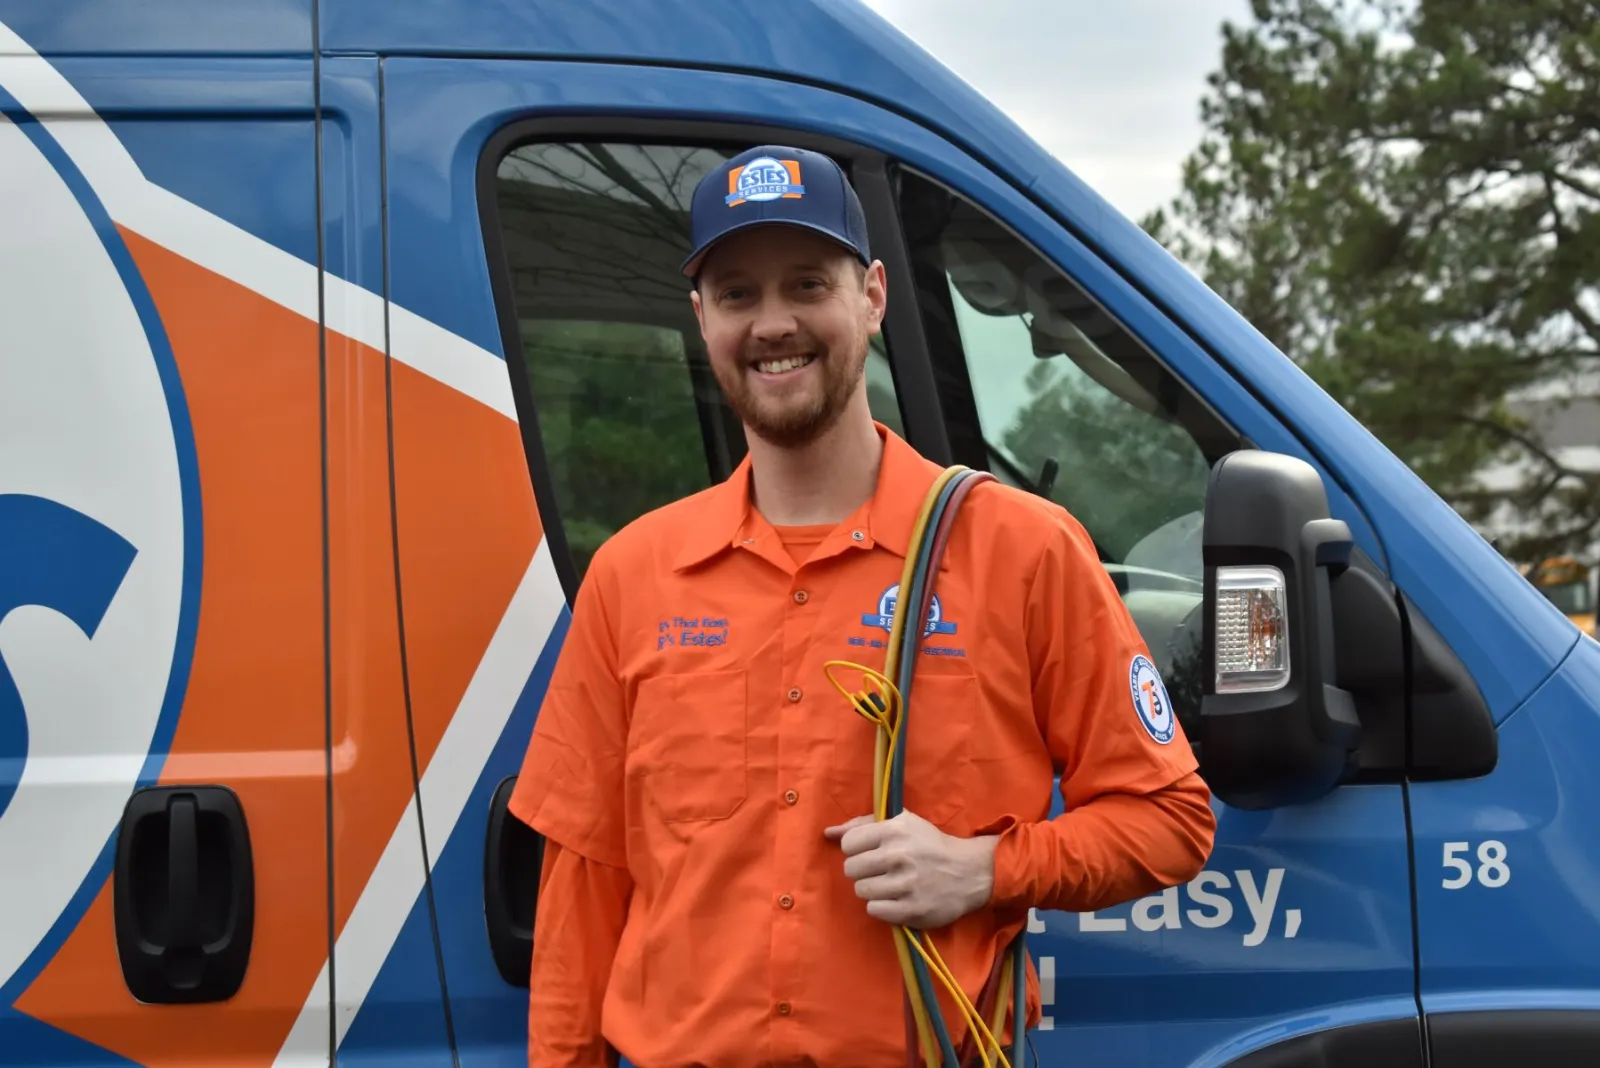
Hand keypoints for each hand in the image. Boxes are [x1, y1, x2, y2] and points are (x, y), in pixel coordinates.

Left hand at [824, 811, 997, 928]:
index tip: (870, 852)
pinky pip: (874, 910)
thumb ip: (862, 825)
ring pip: (861, 891)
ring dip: (871, 889)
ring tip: (888, 885)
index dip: (856, 849)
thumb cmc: (929, 844)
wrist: (969, 872)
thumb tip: (828, 833)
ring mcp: (905, 884)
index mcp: (894, 830)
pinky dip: (881, 907)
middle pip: (851, 869)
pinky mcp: (912, 909)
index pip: (848, 844)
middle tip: (879, 871)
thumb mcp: (901, 823)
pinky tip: (894, 899)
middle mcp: (899, 855)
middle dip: (862, 871)